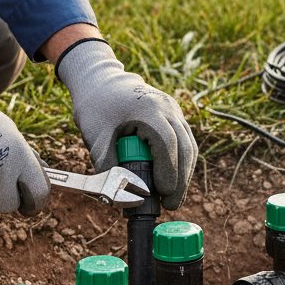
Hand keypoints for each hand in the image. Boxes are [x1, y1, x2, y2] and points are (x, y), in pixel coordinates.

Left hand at [57, 40, 196, 208]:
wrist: (100, 81)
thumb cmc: (96, 107)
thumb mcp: (96, 137)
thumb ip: (107, 166)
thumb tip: (121, 198)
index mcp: (147, 109)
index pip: (167, 142)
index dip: (168, 170)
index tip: (162, 193)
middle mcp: (167, 107)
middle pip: (185, 146)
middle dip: (181, 179)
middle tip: (171, 204)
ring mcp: (174, 109)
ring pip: (189, 145)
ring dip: (184, 173)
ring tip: (173, 198)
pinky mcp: (174, 115)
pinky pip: (185, 141)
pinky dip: (181, 162)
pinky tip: (172, 180)